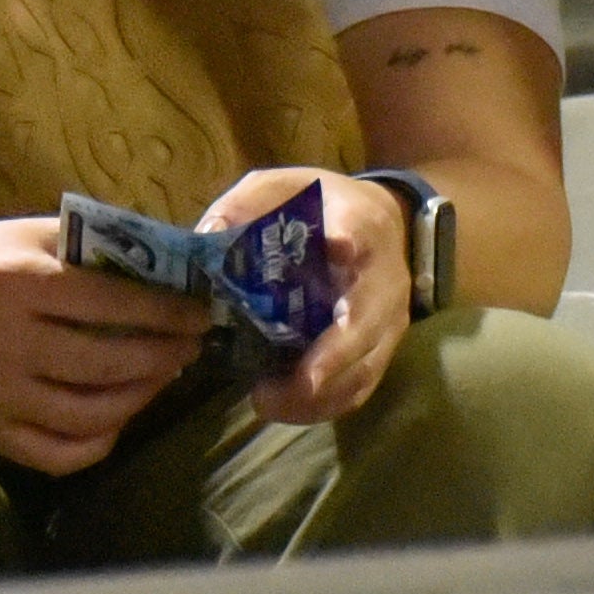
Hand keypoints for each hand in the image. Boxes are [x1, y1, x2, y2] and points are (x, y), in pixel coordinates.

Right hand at [0, 214, 212, 474]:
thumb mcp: (34, 233)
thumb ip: (96, 247)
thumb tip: (174, 267)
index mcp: (15, 281)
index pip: (108, 303)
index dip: (164, 312)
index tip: (200, 315)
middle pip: (102, 363)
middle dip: (161, 357)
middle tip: (189, 348)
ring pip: (84, 416)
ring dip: (138, 399)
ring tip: (160, 377)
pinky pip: (52, 454)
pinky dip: (96, 442)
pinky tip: (119, 417)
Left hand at [201, 166, 413, 428]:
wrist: (385, 226)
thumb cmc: (325, 207)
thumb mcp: (285, 187)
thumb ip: (247, 203)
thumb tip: (206, 235)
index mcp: (360, 224)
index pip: (359, 230)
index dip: (349, 239)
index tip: (338, 245)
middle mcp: (383, 278)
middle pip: (367, 322)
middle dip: (332, 356)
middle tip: (287, 384)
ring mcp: (387, 321)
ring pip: (364, 368)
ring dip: (319, 395)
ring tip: (266, 399)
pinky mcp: (381, 350)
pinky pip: (359, 388)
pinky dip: (322, 406)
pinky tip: (282, 405)